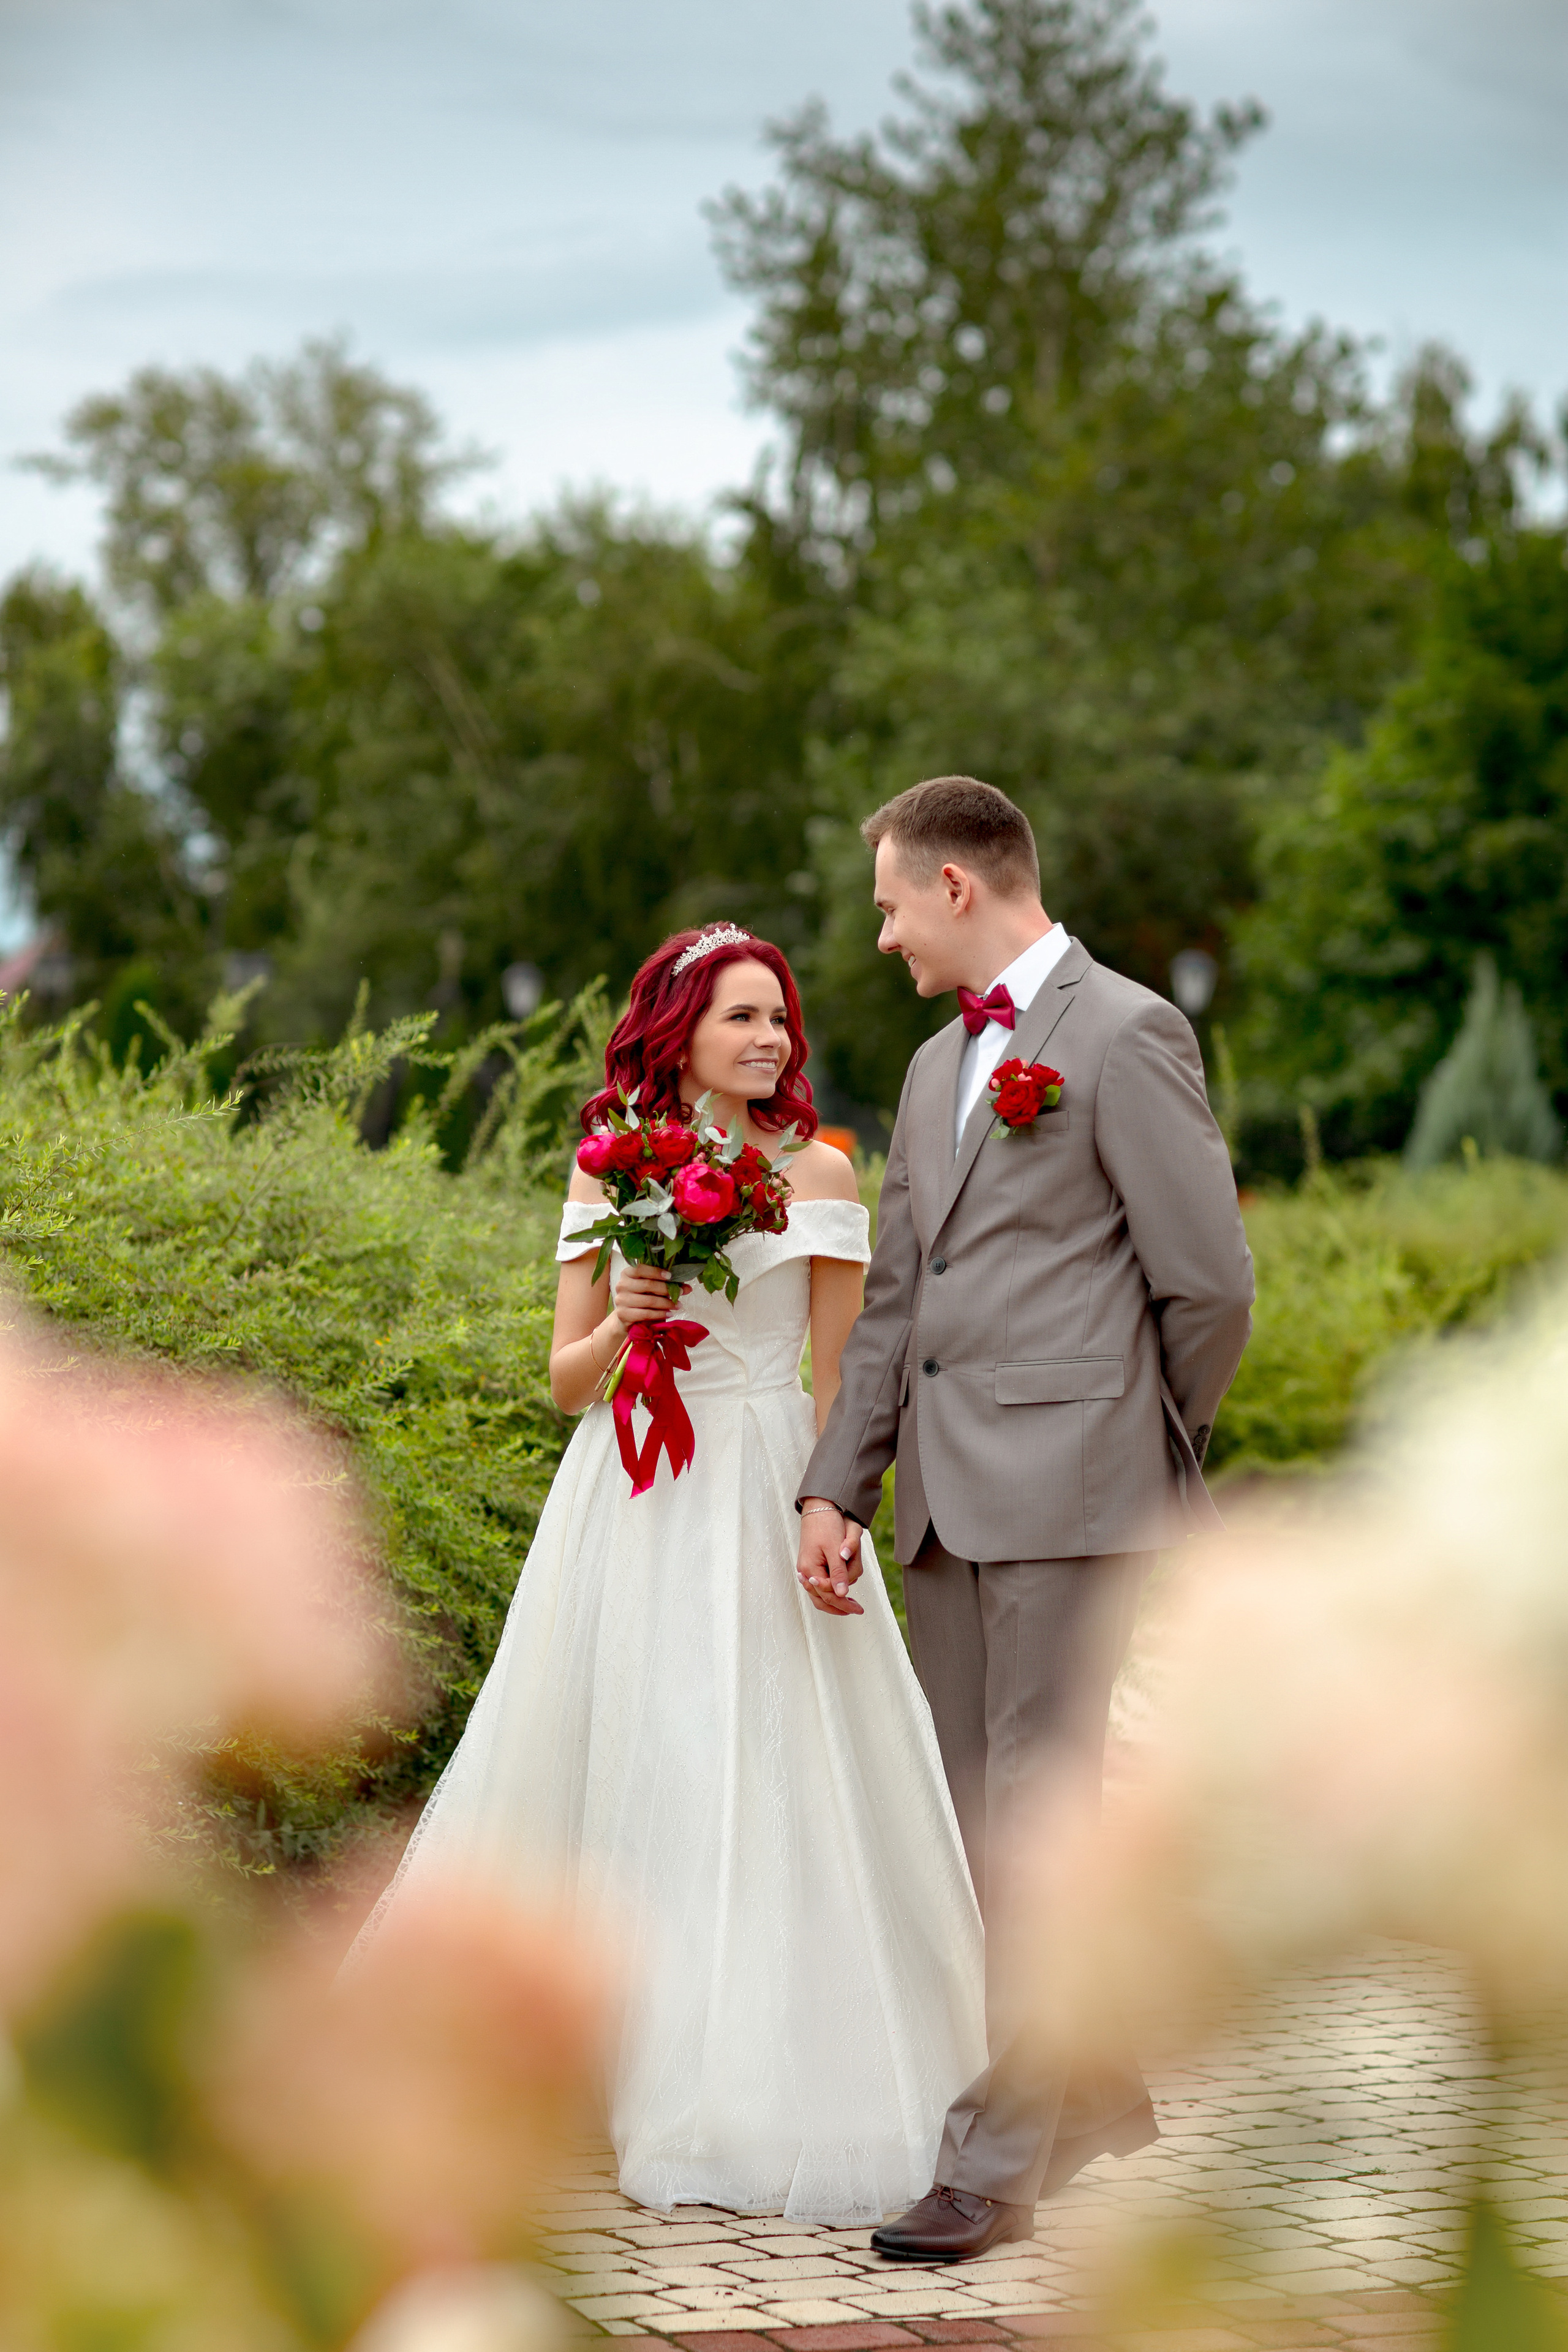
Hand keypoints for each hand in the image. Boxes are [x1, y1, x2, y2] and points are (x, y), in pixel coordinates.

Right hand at [612, 1265, 686, 1328]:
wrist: (626, 1317)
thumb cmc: (641, 1298)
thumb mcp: (652, 1289)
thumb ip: (667, 1285)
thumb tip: (688, 1288)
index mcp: (627, 1273)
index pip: (641, 1269)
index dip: (657, 1272)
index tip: (671, 1276)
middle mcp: (621, 1285)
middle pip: (647, 1285)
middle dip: (667, 1289)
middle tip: (681, 1293)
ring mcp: (620, 1300)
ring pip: (648, 1300)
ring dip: (666, 1303)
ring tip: (677, 1305)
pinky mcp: (623, 1314)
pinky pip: (645, 1314)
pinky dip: (660, 1314)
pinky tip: (669, 1314)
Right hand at [795, 1497, 864, 1616]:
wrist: (818, 1508)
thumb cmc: (827, 1525)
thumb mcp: (835, 1549)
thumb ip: (838, 1573)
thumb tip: (842, 1594)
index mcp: (810, 1569)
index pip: (828, 1595)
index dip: (843, 1603)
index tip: (858, 1608)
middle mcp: (805, 1572)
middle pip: (822, 1599)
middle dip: (840, 1606)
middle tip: (857, 1610)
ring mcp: (807, 1569)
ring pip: (821, 1593)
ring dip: (837, 1594)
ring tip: (852, 1596)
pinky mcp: (811, 1565)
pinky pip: (821, 1584)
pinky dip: (832, 1588)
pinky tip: (842, 1588)